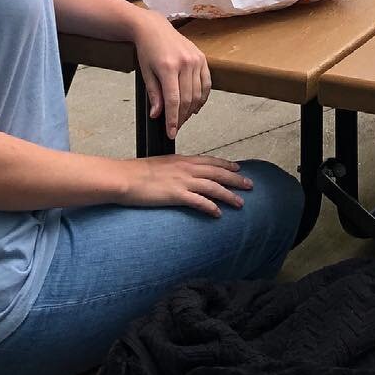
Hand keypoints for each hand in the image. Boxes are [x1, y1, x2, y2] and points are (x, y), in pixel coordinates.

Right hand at [125, 154, 251, 216]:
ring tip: (240, 203)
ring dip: (229, 195)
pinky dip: (211, 207)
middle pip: (218, 173)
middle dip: (236, 179)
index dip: (226, 165)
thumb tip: (178, 174)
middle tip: (250, 185)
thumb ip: (173, 169)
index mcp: (182, 160)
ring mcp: (182, 181)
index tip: (238, 168)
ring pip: (213, 187)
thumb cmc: (137, 173)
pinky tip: (218, 214)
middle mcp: (186, 168)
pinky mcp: (176, 195)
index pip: (210, 161)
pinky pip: (199, 201)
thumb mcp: (160, 165)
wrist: (125, 178)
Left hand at [132, 9, 210, 138]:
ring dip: (192, 109)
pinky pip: (207, 82)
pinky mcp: (202, 58)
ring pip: (198, 93)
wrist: (154, 28)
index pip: (173, 101)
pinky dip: (203, 97)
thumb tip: (157, 115)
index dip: (172, 120)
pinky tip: (196, 106)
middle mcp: (185, 63)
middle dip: (181, 117)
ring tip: (183, 118)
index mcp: (168, 67)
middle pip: (187, 99)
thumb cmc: (147, 50)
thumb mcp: (146, 73)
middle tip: (175, 128)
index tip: (171, 132)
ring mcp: (196, 59)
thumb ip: (154, 95)